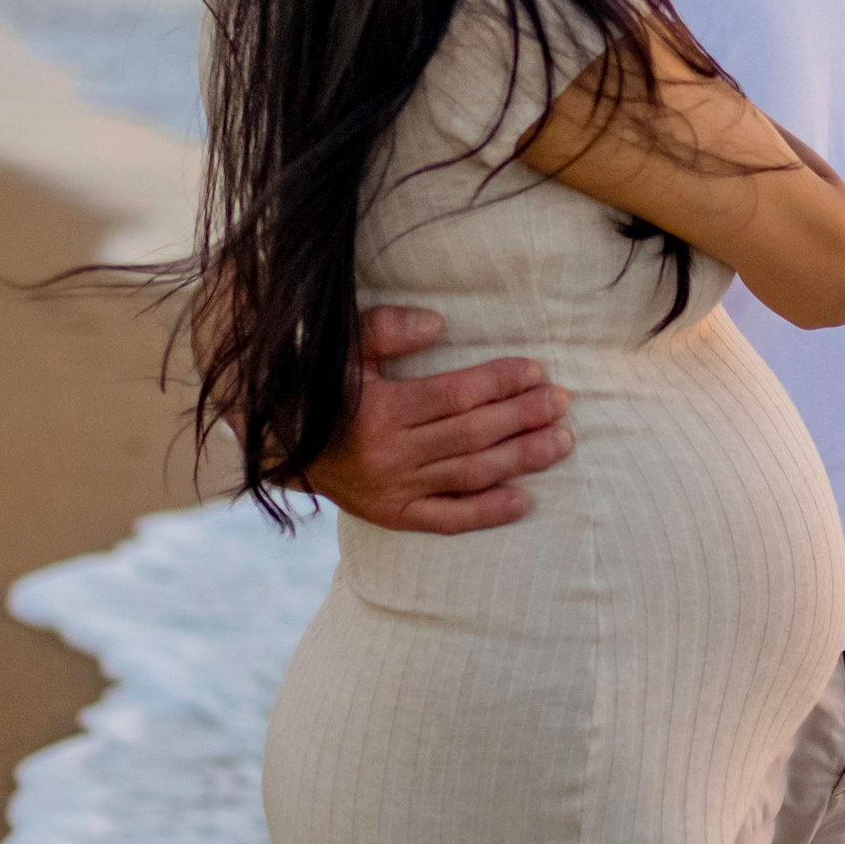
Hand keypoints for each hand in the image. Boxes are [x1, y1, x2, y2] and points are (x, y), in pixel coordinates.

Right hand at [303, 307, 574, 534]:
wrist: (283, 445)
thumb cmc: (321, 386)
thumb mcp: (343, 347)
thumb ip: (386, 328)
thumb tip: (438, 324)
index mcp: (379, 409)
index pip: (455, 395)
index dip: (499, 382)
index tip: (536, 370)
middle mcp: (390, 454)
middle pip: (472, 434)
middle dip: (522, 415)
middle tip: (562, 401)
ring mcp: (394, 489)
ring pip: (470, 473)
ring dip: (521, 458)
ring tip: (562, 441)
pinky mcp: (394, 516)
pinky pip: (448, 519)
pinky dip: (487, 513)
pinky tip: (525, 500)